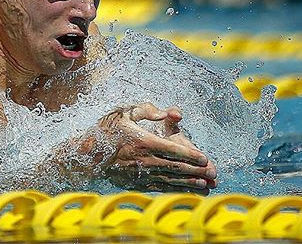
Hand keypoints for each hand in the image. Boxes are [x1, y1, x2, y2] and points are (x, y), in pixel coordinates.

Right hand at [96, 103, 217, 193]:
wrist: (87, 155)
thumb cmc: (105, 131)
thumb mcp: (124, 112)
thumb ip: (146, 110)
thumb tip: (167, 113)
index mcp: (143, 141)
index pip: (173, 150)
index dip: (191, 155)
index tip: (205, 158)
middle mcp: (145, 160)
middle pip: (176, 167)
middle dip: (197, 171)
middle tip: (214, 174)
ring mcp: (141, 174)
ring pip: (171, 180)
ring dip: (190, 183)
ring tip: (205, 185)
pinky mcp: (137, 183)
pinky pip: (160, 187)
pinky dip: (175, 189)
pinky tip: (185, 190)